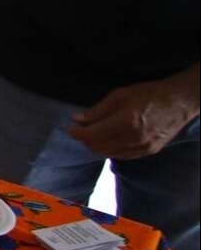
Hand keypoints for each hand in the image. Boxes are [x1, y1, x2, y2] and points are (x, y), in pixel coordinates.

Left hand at [68, 73, 200, 159]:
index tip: (70, 129)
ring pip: (109, 153)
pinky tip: (108, 140)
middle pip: (99, 147)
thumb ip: (98, 110)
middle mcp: (134, 138)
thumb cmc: (149, 94)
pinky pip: (122, 156)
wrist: (179, 102)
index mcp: (126, 121)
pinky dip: (110, 150)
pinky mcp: (149, 151)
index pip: (93, 135)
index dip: (78, 133)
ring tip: (93, 134)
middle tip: (81, 129)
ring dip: (97, 146)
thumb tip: (77, 119)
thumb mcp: (120, 95)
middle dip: (86, 140)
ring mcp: (143, 147)